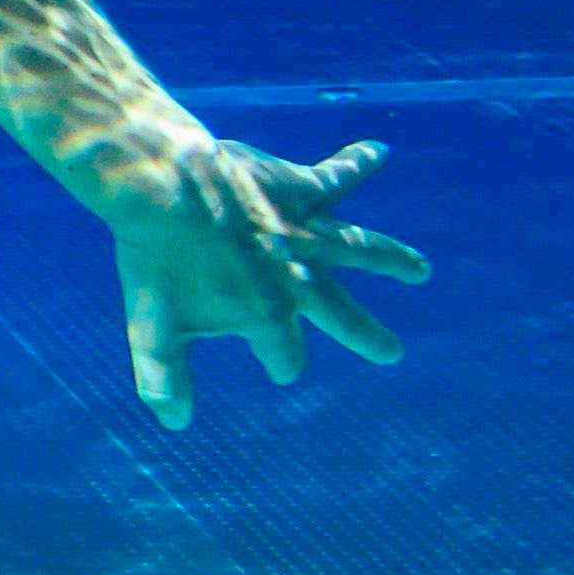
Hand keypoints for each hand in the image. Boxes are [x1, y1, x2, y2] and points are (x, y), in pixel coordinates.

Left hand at [102, 135, 425, 428]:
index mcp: (267, 316)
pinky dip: (356, 163)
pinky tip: (376, 151)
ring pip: (360, 251)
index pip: (285, 355)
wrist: (163, 188)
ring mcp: (304, 233)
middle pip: (341, 316)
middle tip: (391, 353)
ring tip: (420, 270)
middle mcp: (298, 278)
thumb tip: (175, 423)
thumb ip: (163, 374)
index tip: (280, 370)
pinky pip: (336, 176)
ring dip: (392, 261)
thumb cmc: (155, 257)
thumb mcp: (153, 325)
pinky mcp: (298, 190)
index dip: (281, 363)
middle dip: (367, 337)